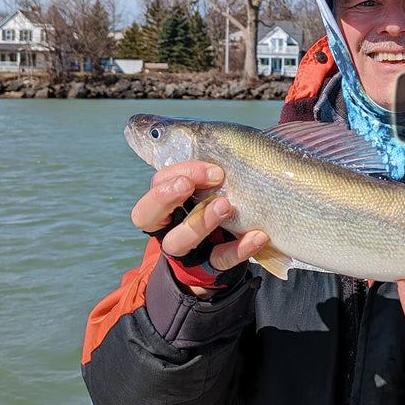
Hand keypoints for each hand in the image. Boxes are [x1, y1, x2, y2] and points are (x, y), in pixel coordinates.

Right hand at [131, 160, 268, 297]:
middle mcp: (168, 225)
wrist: (229, 250)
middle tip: (187, 184)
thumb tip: (223, 137)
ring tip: (225, 205)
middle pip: (146, 215)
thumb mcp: (212, 184)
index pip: (156, 184)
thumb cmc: (220, 203)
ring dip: (200, 221)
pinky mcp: (209, 268)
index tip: (210, 169)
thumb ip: (211, 168)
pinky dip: (240, 248)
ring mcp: (186, 250)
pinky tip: (258, 235)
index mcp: (166, 201)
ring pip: (179, 240)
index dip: (174, 175)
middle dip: (165, 197)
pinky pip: (220, 260)